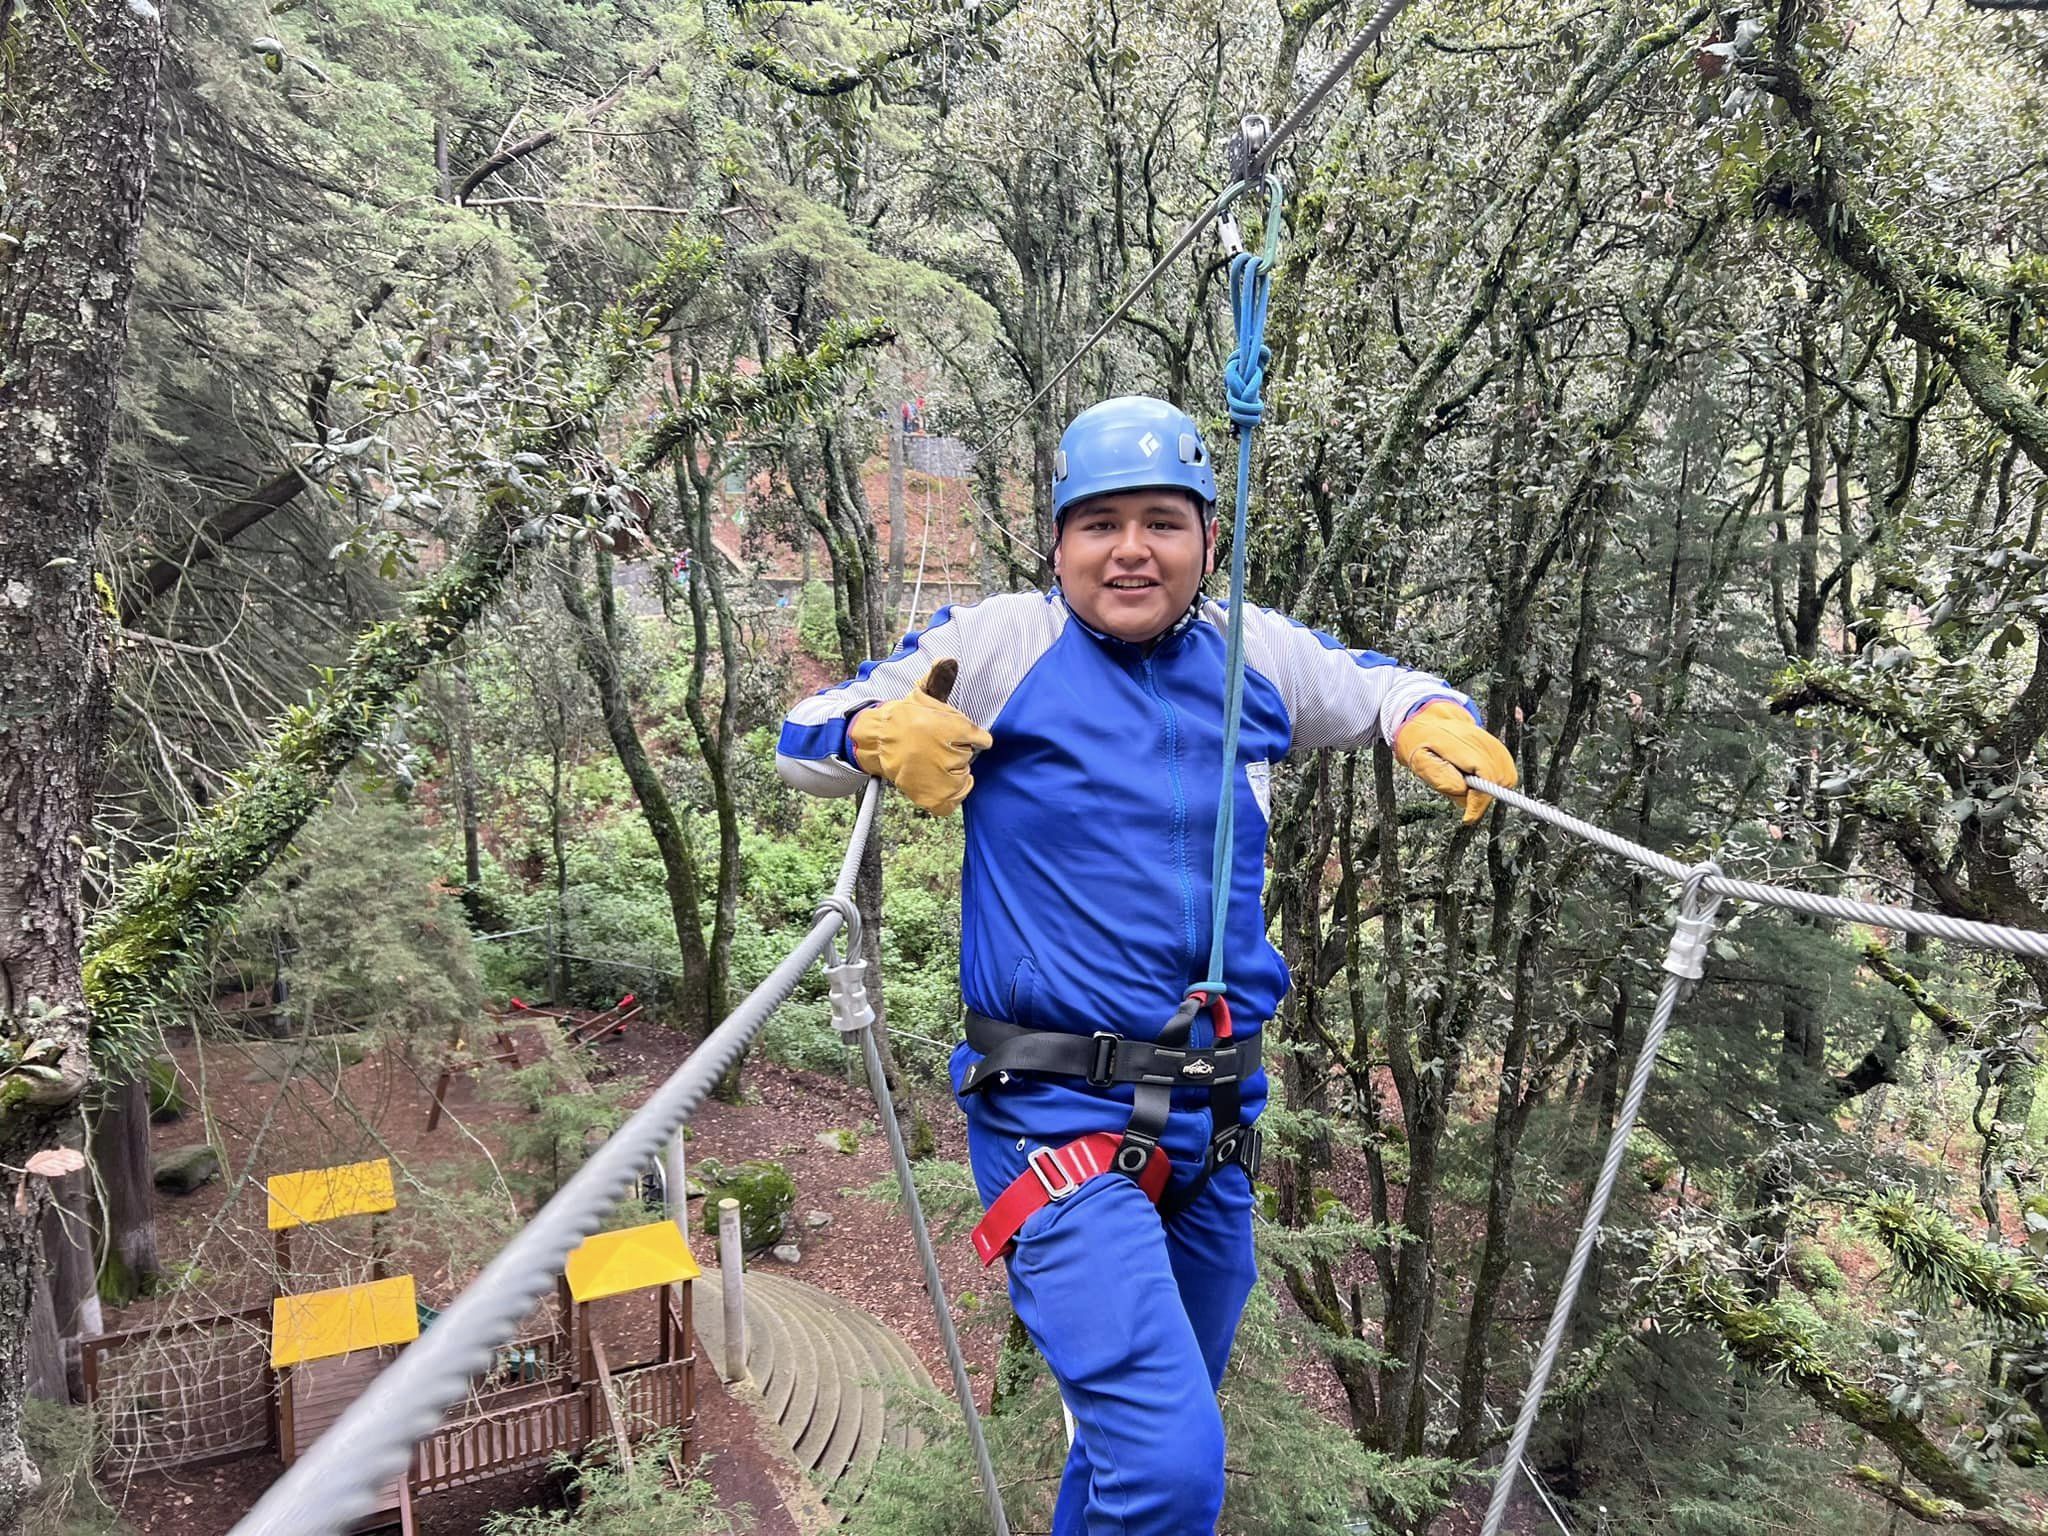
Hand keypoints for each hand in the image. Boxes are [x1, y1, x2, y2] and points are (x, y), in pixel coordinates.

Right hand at [848, 660, 991, 815]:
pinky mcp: (933, 797)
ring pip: (963, 779)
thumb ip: (940, 677)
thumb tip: (946, 658)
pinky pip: (953, 801)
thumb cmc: (905, 717)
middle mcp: (949, 754)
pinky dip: (948, 794)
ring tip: (933, 762)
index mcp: (951, 728)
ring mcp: (941, 778)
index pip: (981, 740)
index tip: (961, 735)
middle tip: (936, 746)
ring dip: (954, 773)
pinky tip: (936, 780)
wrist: (877, 740)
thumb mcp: (924, 694)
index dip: (974, 738)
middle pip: (969, 758)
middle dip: (958, 752)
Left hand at [1393, 701, 1514, 823]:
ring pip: (1507, 777)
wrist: (1428, 721)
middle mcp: (1482, 740)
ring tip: (1467, 785)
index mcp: (1462, 742)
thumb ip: (1440, 777)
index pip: (1485, 774)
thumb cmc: (1420, 741)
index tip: (1468, 816)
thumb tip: (1464, 790)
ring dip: (1490, 789)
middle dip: (1483, 796)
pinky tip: (1475, 779)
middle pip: (1500, 778)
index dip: (1479, 800)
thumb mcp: (1419, 761)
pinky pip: (1506, 771)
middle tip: (1464, 799)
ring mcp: (1492, 742)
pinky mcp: (1497, 746)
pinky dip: (1495, 781)